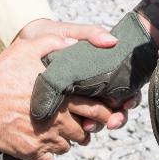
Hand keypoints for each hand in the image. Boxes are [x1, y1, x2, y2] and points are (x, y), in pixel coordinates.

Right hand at [0, 33, 95, 159]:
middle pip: (85, 133)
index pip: (95, 109)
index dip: (103, 112)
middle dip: (87, 129)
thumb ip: (55, 42)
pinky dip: (47, 153)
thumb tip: (73, 42)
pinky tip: (40, 141)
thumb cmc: (1, 72)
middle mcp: (57, 121)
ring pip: (66, 147)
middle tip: (83, 125)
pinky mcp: (27, 151)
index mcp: (62, 98)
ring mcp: (43, 139)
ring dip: (65, 140)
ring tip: (58, 131)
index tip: (102, 110)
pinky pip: (48, 159)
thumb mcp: (28, 47)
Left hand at [31, 12, 158, 122]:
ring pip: (100, 119)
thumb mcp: (72, 31)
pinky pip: (79, 123)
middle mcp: (95, 87)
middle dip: (118, 117)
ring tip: (90, 126)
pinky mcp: (65, 108)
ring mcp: (81, 99)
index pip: (126, 88)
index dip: (132, 97)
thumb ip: (91, 33)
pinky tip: (80, 127)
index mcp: (102, 70)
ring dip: (100, 125)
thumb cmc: (52, 35)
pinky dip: (83, 128)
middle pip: (116, 108)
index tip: (128, 102)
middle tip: (113, 121)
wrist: (27, 41)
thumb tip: (113, 41)